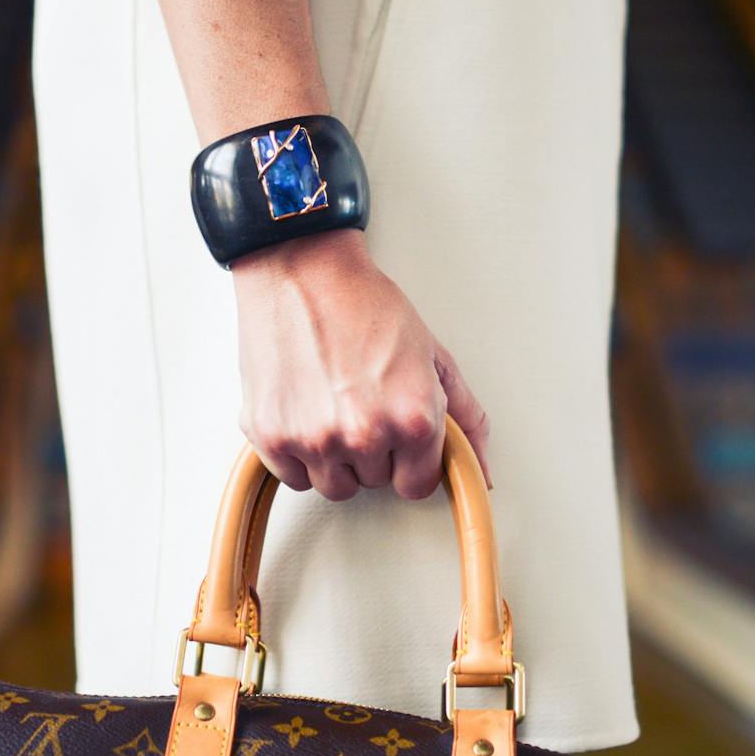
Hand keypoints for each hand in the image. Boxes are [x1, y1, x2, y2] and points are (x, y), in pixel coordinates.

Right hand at [232, 229, 491, 500]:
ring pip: (334, 485)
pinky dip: (298, 454)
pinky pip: (293, 477)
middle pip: (375, 483)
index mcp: (414, 418)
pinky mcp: (271, 436)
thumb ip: (465, 418)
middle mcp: (365, 434)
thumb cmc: (364, 304)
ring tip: (334, 407)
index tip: (400, 438)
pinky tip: (307, 412)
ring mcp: (315, 439)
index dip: (411, 460)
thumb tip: (482, 470)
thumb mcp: (433, 356)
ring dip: (336, 458)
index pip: (418, 485)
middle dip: (374, 451)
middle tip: (363, 402)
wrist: (302, 270)